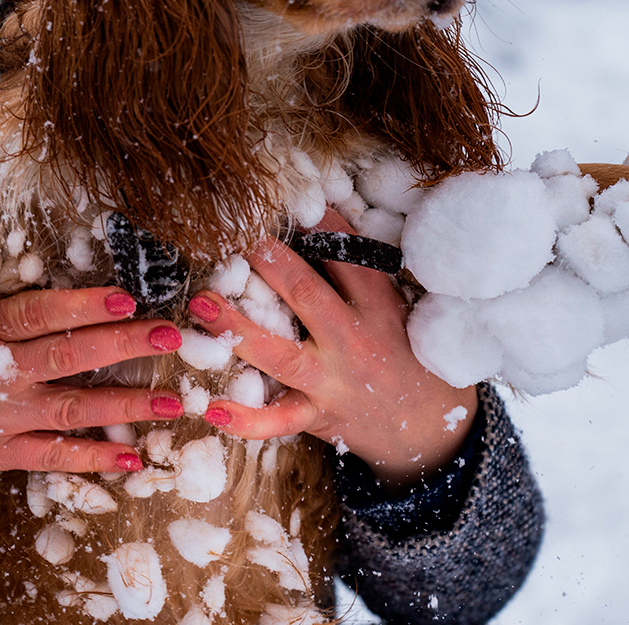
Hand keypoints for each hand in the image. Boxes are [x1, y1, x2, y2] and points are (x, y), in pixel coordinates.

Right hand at [0, 287, 183, 472]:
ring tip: (172, 403)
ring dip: (125, 405)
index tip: (126, 298)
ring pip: (71, 408)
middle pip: (67, 354)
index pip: (38, 313)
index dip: (82, 306)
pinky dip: (92, 459)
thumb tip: (39, 271)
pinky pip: (52, 457)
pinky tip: (132, 457)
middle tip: (170, 337)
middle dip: (123, 345)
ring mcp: (0, 416)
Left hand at [188, 211, 477, 490]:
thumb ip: (352, 273)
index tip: (277, 202)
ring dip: (236, 328)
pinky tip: (212, 408)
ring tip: (200, 304)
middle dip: (267, 263)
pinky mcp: (318, 416)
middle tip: (230, 238)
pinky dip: (246, 419)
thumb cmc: (401, 355)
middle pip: (305, 293)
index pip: (343, 252)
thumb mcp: (391, 307)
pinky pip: (278, 420)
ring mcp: (333, 380)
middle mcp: (353, 339)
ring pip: (280, 353)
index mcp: (375, 303)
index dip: (311, 224)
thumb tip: (308, 220)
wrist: (428, 426)